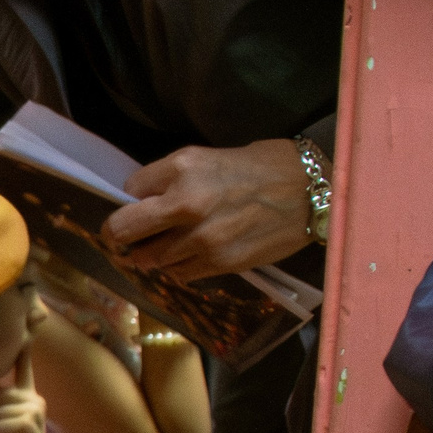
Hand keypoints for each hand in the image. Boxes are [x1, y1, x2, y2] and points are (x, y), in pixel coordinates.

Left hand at [101, 138, 316, 282]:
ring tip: (169, 245)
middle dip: (119, 235)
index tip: (136, 205)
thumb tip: (139, 201)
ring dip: (152, 255)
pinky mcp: (220, 262)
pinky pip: (179, 274)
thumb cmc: (262, 168)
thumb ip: (171, 178)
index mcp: (182, 169)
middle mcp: (186, 203)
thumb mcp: (209, 158)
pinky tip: (194, 256)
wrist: (312, 190)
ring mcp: (201, 237)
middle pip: (123, 230)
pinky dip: (179, 268)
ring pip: (149, 258)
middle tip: (124, 238)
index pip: (128, 190)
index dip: (130, 199)